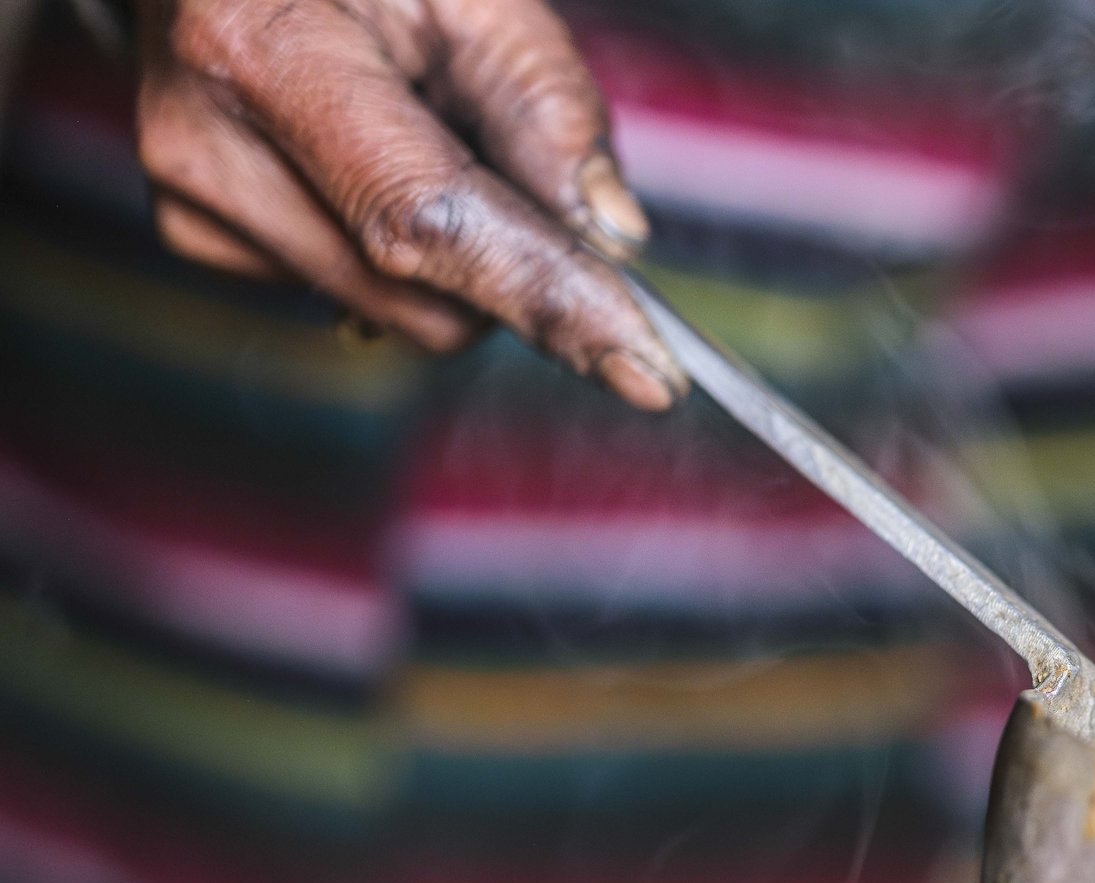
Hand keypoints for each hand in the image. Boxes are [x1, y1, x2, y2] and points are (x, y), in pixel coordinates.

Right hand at [131, 0, 683, 408]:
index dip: (545, 298)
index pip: (428, 220)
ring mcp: (198, 210)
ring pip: (402, 314)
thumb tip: (611, 236)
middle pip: (430, 302)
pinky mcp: (206, 246)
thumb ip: (546, 102)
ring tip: (414, 128)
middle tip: (498, 147)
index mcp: (264, 50)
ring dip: (454, 250)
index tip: (644, 368)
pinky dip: (399, 249)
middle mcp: (212, 147)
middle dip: (512, 261)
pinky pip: (359, 296)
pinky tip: (368, 158)